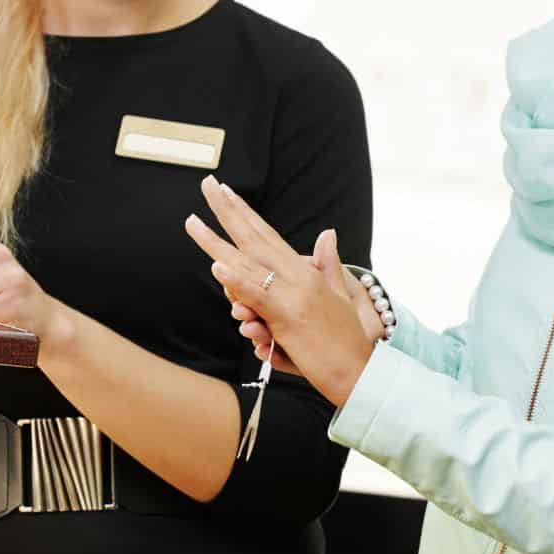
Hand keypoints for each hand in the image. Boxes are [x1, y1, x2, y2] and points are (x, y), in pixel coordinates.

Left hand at [181, 176, 373, 406]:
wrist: (361, 370)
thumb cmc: (346, 340)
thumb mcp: (338, 296)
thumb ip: (327, 264)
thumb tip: (328, 232)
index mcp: (304, 271)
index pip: (267, 234)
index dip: (246, 212)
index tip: (226, 192)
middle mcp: (298, 276)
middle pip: (254, 237)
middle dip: (228, 210)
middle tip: (207, 183)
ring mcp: (294, 294)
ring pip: (248, 263)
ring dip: (216, 243)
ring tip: (192, 223)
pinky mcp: (290, 317)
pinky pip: (258, 295)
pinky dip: (237, 280)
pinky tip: (217, 266)